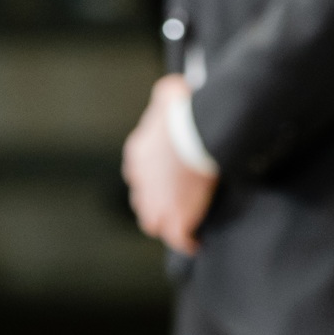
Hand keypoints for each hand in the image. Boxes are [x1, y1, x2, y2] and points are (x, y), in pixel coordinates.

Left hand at [121, 73, 215, 254]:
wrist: (195, 132)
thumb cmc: (185, 110)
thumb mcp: (169, 92)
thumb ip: (166, 97)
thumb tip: (173, 91)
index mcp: (138, 154)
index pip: (139, 172)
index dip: (155, 176)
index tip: (170, 176)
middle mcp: (140, 182)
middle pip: (143, 200)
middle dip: (157, 202)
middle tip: (178, 201)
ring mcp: (157, 203)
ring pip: (154, 222)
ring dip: (167, 224)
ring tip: (183, 227)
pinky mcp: (177, 218)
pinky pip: (178, 238)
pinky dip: (187, 242)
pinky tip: (196, 243)